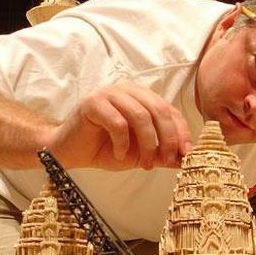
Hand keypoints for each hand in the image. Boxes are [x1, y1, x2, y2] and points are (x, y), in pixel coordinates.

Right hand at [44, 81, 192, 169]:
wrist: (69, 152)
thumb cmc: (104, 149)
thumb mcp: (139, 154)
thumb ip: (161, 154)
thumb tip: (185, 159)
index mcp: (143, 98)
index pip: (171, 111)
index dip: (181, 132)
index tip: (186, 154)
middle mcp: (129, 91)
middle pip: (159, 110)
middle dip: (166, 139)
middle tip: (164, 161)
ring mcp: (110, 93)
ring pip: (140, 116)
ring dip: (146, 144)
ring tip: (143, 163)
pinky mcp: (93, 103)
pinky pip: (118, 122)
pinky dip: (123, 143)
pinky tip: (120, 155)